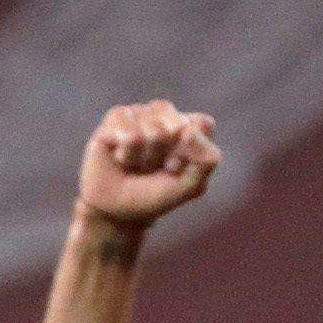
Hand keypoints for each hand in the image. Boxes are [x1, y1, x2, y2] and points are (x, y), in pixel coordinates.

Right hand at [78, 99, 220, 232]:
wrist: (116, 210)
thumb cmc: (154, 196)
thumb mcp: (190, 186)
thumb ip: (206, 160)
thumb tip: (188, 130)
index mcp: (191, 125)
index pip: (202, 125)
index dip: (190, 154)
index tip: (176, 170)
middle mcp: (166, 113)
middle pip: (178, 126)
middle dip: (166, 156)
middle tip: (153, 168)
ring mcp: (142, 112)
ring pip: (153, 131)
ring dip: (144, 158)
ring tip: (136, 164)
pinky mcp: (117, 115)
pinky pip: (129, 132)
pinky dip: (127, 153)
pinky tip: (121, 157)